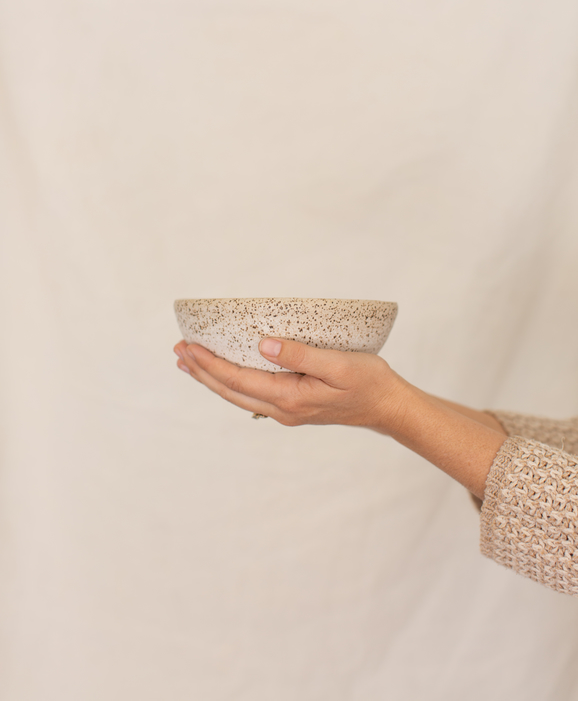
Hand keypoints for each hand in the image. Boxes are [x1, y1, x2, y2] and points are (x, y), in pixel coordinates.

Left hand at [173, 337, 407, 430]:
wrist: (389, 407)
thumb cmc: (368, 382)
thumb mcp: (338, 364)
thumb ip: (300, 355)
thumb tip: (262, 345)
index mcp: (290, 399)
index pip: (239, 380)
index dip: (210, 364)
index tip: (189, 347)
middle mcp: (282, 410)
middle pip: (231, 392)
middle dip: (202, 372)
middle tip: (178, 352)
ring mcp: (287, 411)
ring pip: (238, 396)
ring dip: (212, 379)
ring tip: (190, 363)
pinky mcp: (293, 406)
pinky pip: (252, 395)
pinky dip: (231, 383)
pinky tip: (226, 374)